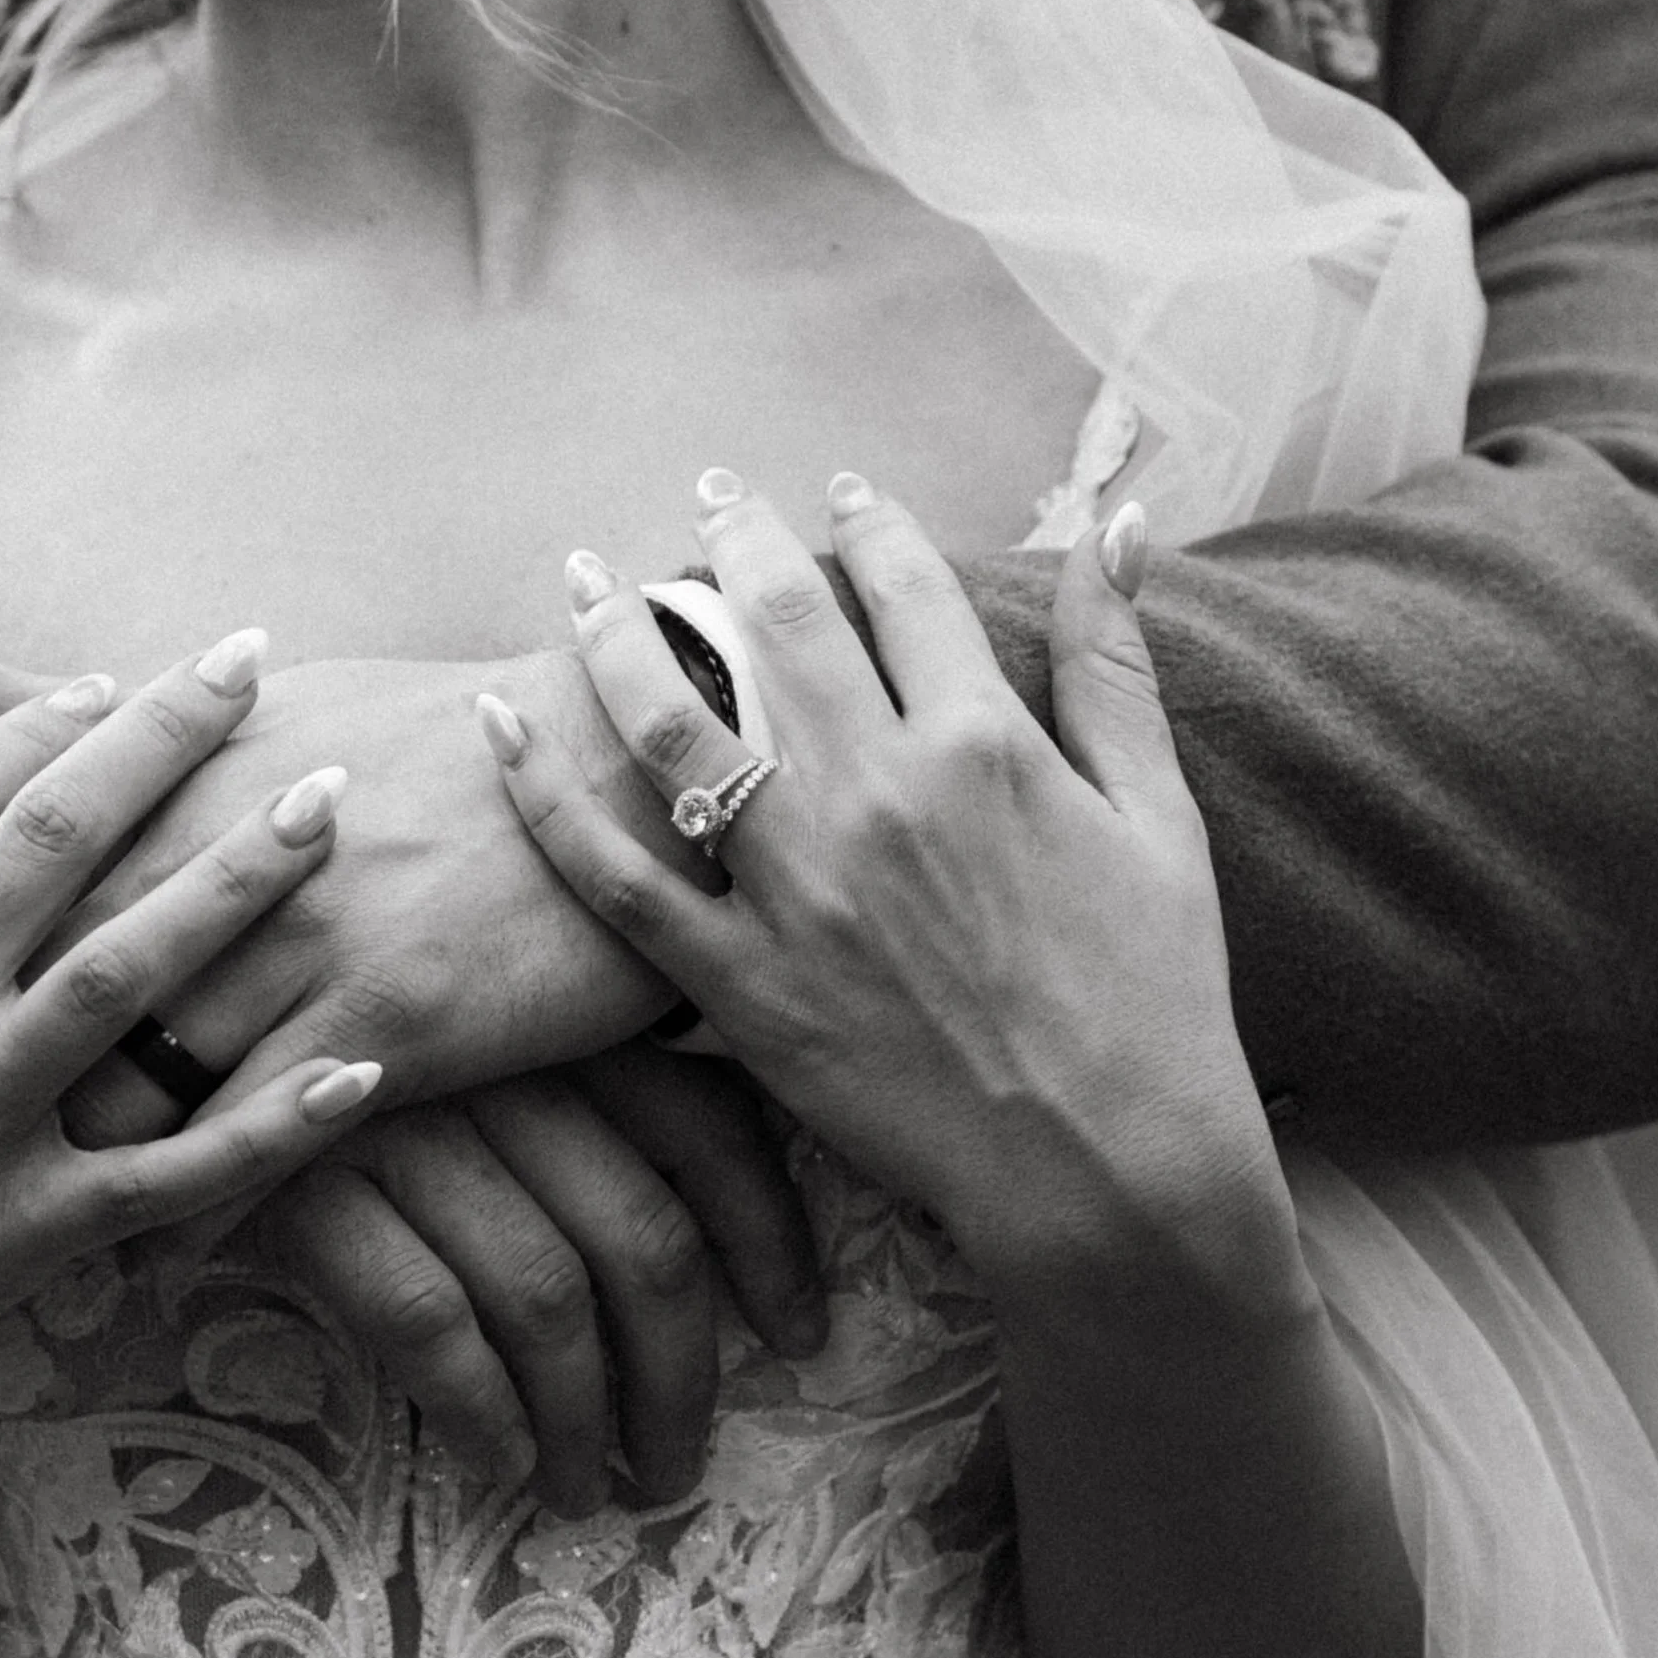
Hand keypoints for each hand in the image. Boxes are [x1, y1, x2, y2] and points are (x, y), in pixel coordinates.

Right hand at [0, 648, 385, 1514]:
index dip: (52, 723)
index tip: (125, 680)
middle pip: (61, 844)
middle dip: (167, 743)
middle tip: (253, 665)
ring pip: (131, 976)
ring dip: (237, 883)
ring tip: (326, 806)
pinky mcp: (20, 1233)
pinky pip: (171, 1174)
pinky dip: (271, 1128)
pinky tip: (361, 1070)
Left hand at [0, 648, 682, 1142]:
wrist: (627, 763)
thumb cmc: (443, 734)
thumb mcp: (273, 704)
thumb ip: (95, 729)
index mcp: (175, 780)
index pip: (3, 870)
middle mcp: (214, 859)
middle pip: (38, 983)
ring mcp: (297, 944)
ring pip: (132, 1075)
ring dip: (53, 1155)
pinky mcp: (382, 1022)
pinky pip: (251, 1143)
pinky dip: (181, 1205)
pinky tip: (135, 1257)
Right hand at [252, 1049, 826, 1508]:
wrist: (148, 983)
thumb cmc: (328, 1007)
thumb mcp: (476, 1018)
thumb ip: (575, 1082)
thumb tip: (690, 1234)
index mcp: (562, 1015)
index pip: (712, 1135)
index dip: (774, 1247)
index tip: (801, 1336)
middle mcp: (504, 1063)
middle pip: (644, 1240)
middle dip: (681, 1376)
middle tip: (679, 1463)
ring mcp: (406, 1121)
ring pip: (548, 1294)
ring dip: (586, 1419)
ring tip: (593, 1489)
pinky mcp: (310, 1181)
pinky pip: (427, 1318)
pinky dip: (480, 1407)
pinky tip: (501, 1464)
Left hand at [480, 474, 1295, 1314]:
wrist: (1101, 1166)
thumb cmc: (1151, 996)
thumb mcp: (1159, 817)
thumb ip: (1117, 666)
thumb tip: (1116, 525)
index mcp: (985, 743)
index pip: (902, 584)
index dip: (864, 519)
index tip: (835, 490)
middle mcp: (878, 795)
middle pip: (776, 622)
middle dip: (732, 535)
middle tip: (705, 495)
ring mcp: (798, 890)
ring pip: (673, 725)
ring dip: (616, 633)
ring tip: (586, 579)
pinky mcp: (739, 984)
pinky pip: (613, 878)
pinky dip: (544, 794)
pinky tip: (498, 724)